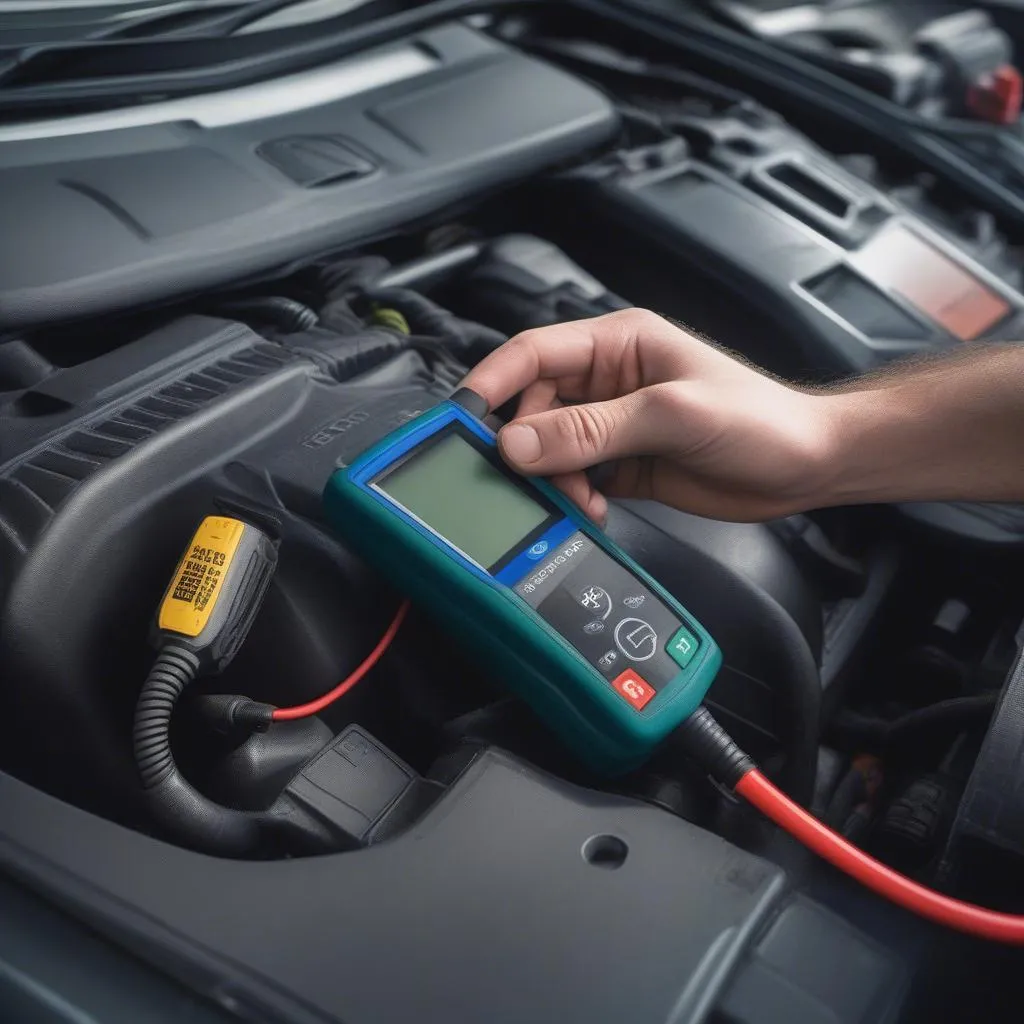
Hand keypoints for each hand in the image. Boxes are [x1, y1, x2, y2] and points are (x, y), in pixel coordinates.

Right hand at [461, 309, 837, 522]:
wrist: (806, 465)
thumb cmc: (760, 419)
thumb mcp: (671, 415)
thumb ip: (591, 429)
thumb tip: (518, 443)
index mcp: (618, 344)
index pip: (533, 353)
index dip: (493, 381)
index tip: (463, 416)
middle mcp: (608, 381)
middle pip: (533, 406)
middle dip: (525, 445)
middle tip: (531, 477)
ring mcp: (613, 424)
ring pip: (549, 448)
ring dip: (551, 477)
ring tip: (579, 498)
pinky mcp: (622, 463)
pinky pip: (573, 478)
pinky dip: (570, 496)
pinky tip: (591, 508)